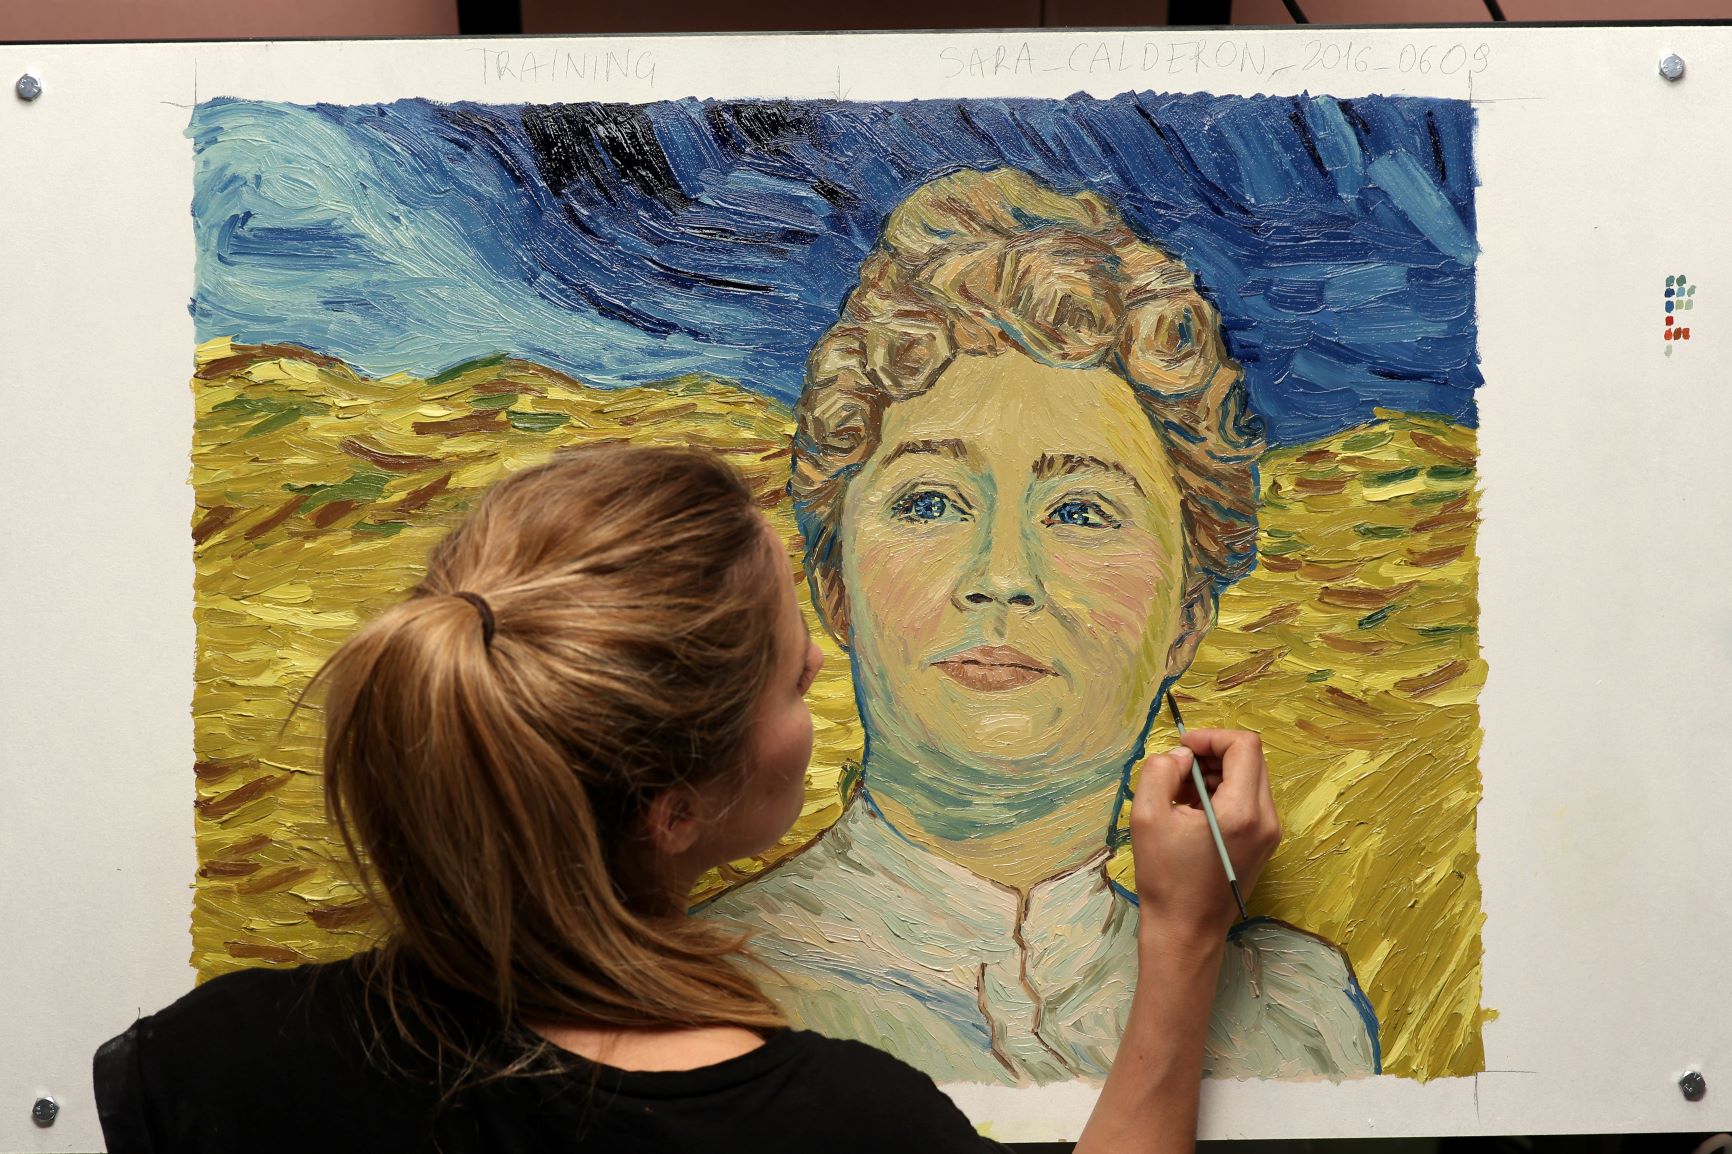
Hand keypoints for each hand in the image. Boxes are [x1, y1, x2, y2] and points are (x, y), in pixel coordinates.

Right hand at [1129, 728, 1280, 944]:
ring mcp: (1271, 833)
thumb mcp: (1147, 817)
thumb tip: (1181, 756)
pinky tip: (1194, 813)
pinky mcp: (1265, 843)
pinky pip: (1250, 800)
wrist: (1186, 931)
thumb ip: (1161, 771)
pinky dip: (1223, 794)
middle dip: (1213, 755)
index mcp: (1241, 811)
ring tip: (1180, 794)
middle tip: (1178, 771)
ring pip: (1251, 778)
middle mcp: (1267, 819)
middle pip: (1251, 758)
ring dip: (1216, 774)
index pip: (1244, 745)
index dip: (1211, 737)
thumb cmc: (1165, 878)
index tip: (1182, 748)